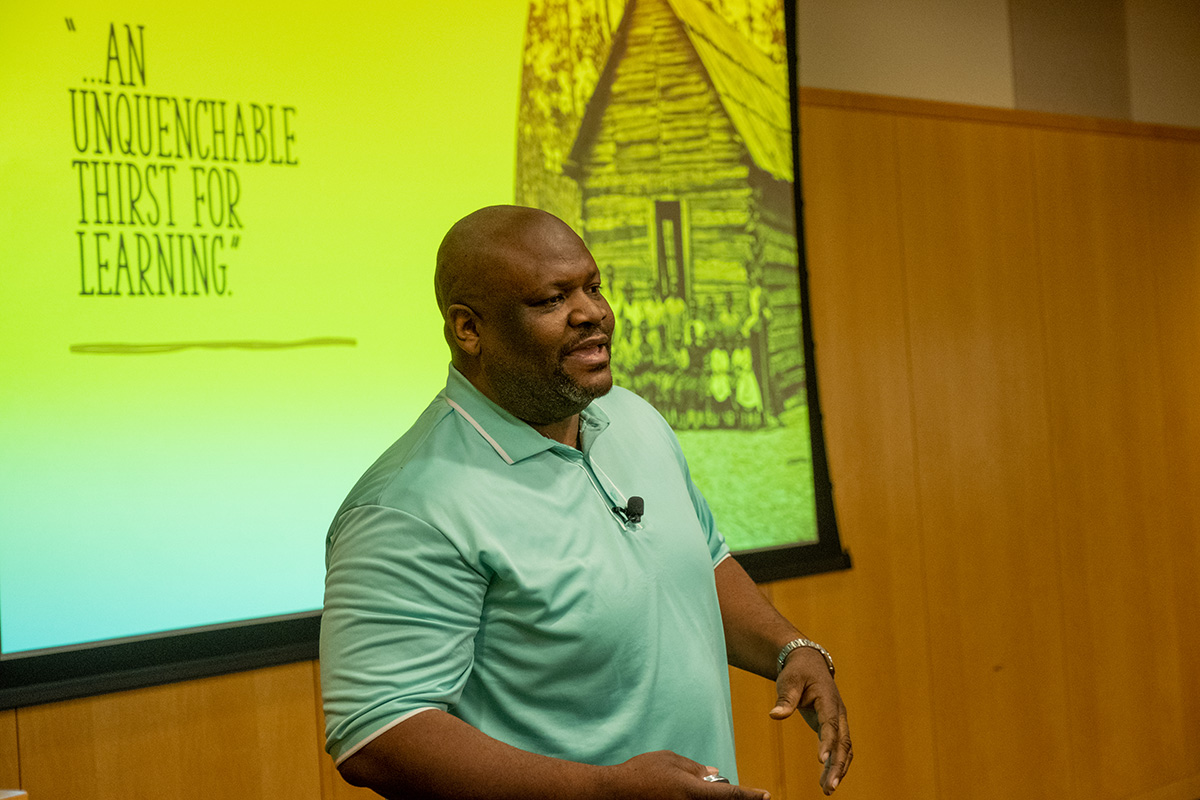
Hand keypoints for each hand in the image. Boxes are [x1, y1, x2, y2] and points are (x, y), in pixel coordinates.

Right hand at [602, 750, 770, 799]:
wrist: (615, 793)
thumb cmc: (642, 772)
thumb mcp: (671, 760)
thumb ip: (695, 768)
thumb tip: (714, 774)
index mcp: (695, 791)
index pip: (732, 795)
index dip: (752, 796)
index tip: (767, 795)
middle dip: (732, 798)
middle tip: (741, 793)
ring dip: (711, 798)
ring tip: (688, 785)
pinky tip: (685, 792)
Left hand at [769, 648, 852, 794]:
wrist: (809, 665)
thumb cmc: (798, 672)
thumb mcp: (790, 680)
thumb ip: (785, 698)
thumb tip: (775, 715)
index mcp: (828, 700)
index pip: (830, 725)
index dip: (827, 743)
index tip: (822, 760)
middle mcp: (838, 713)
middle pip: (843, 742)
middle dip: (838, 765)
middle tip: (830, 786)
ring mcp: (838, 721)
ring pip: (845, 749)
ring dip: (839, 769)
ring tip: (828, 789)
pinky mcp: (833, 728)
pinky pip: (839, 749)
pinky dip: (835, 765)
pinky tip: (826, 781)